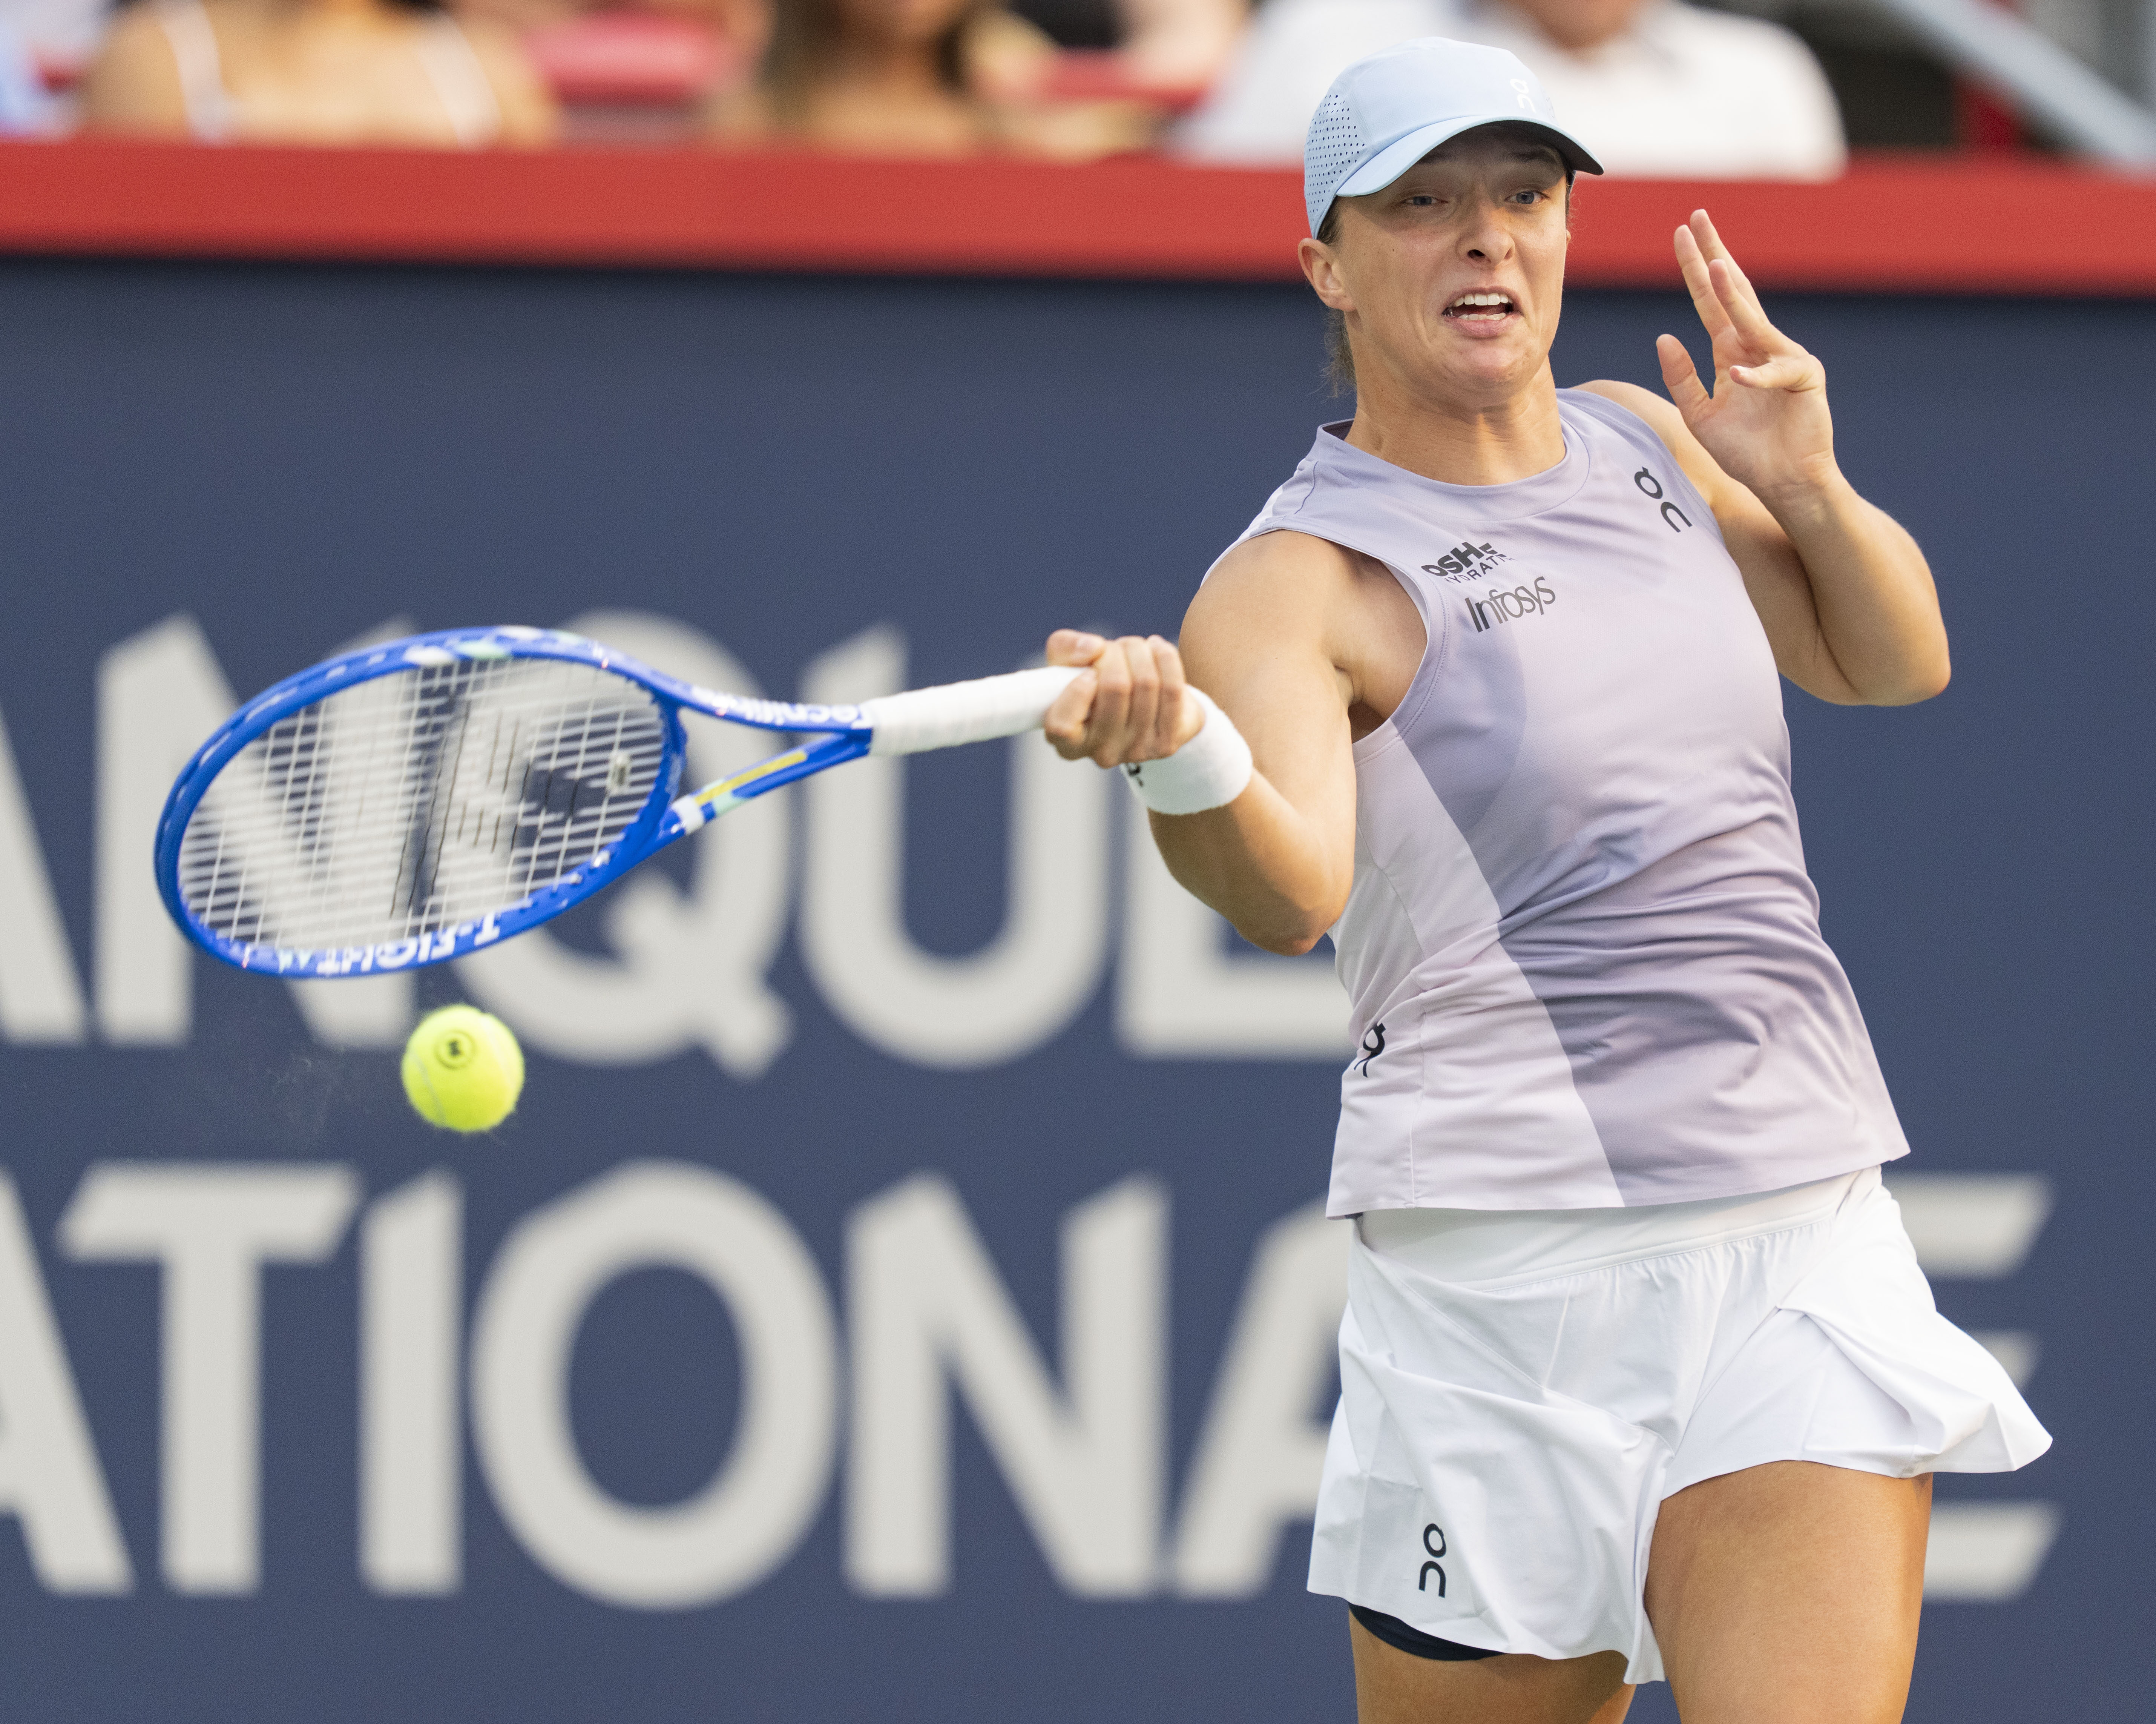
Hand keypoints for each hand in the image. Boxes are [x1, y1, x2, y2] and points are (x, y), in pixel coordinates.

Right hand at [1041, 629, 1205, 766]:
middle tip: (1115, 648)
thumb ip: (1065, 648)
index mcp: (1068, 743)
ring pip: (1145, 683)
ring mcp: (1137, 752)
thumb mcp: (1067, 663)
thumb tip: (1094, 648)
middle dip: (1115, 653)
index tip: (1088, 672)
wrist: (1142, 702)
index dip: (1077, 691)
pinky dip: (1164, 658)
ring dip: (1140, 651)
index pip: (1063, 727)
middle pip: (1115, 687)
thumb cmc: (1094, 681)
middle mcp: (1101, 754)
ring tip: (1135, 648)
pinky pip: (1171, 689)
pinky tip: (1156, 649)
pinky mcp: (1167, 743)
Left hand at [1657, 210, 1838, 508]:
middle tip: (1697, 219)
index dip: (1696, 269)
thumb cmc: (1745, 451)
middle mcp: (1758, 347)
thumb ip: (1681, 377)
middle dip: (1714, 256)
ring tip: (1715, 266)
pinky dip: (1756, 377)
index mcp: (1733, 351)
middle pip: (1733, 293)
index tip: (1681, 234)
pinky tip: (1736, 375)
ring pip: (1755, 323)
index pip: (1710, 301)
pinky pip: (1776, 374)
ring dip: (1734, 296)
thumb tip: (1664, 336)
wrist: (1782, 482)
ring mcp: (1784, 359)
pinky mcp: (1805, 380)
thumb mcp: (1699, 414)